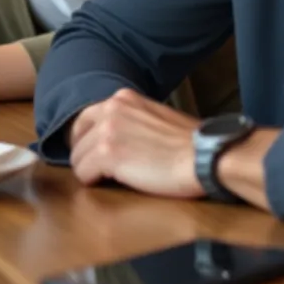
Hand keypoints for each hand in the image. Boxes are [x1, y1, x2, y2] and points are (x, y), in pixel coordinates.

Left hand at [68, 89, 203, 198]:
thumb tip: (115, 138)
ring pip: (77, 158)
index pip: (86, 119)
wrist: (207, 157)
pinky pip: (83, 174)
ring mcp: (107, 130)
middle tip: (99, 172)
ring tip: (114, 180)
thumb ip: (131, 121)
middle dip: (84, 155)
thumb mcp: (155, 118)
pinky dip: (94, 183)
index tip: (96, 155)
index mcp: (123, 99)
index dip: (88, 141)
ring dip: (91, 172)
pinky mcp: (107, 154)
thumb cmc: (190, 146)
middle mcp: (111, 109)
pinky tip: (114, 185)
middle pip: (76, 137)